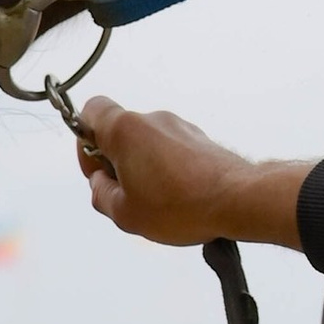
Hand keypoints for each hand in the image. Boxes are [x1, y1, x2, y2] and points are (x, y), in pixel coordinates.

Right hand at [75, 97, 302, 249]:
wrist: (239, 200)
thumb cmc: (184, 205)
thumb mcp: (125, 213)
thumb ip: (100, 194)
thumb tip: (99, 184)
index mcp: (126, 130)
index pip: (90, 110)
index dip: (84, 141)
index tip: (97, 170)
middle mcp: (153, 120)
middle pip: (120, 133)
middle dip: (116, 163)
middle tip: (126, 194)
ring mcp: (180, 127)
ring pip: (147, 144)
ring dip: (144, 168)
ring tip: (157, 202)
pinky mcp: (200, 140)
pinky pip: (172, 151)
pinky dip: (168, 170)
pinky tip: (178, 197)